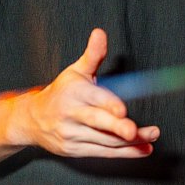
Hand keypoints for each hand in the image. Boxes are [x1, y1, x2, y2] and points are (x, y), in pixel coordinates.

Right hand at [8, 28, 159, 157]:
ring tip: (152, 136)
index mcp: (74, 92)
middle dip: (117, 127)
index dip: (108, 105)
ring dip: (130, 142)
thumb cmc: (61, 92)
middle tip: (134, 131)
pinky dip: (125, 152)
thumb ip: (93, 55)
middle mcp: (71, 114)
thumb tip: (100, 32)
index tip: (122, 110)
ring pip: (104, 141)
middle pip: (97, 123)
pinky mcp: (75, 150)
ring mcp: (72, 135)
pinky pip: (103, 153)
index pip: (93, 98)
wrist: (31, 120)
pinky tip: (144, 148)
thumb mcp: (75, 72)